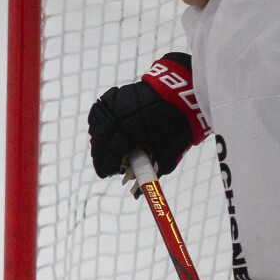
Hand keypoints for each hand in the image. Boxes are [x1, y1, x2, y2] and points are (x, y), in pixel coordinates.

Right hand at [88, 53, 207, 178]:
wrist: (183, 89)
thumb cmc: (179, 120)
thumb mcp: (170, 146)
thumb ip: (153, 167)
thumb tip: (138, 190)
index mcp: (134, 127)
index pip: (112, 151)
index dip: (107, 165)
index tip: (106, 173)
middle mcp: (120, 114)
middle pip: (100, 139)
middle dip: (100, 155)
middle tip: (105, 165)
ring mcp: (116, 102)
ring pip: (97, 125)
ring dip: (98, 139)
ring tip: (105, 149)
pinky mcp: (116, 94)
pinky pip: (100, 111)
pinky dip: (99, 122)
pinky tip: (104, 130)